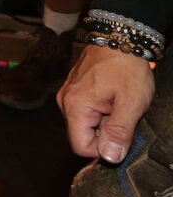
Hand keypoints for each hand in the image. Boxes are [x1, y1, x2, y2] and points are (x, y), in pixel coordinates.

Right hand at [57, 45, 153, 161]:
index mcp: (75, 106)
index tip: (120, 132)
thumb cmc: (126, 69)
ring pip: (84, 124)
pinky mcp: (73, 89)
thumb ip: (119, 133)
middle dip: (104, 132)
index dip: (104, 148)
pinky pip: (84, 111)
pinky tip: (111, 97)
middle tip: (121, 113)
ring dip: (103, 121)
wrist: (120, 39)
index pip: (81, 147)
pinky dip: (99, 110)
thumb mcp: (131, 103)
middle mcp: (65, 101)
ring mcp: (67, 93)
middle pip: (82, 135)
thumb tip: (109, 157)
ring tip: (117, 103)